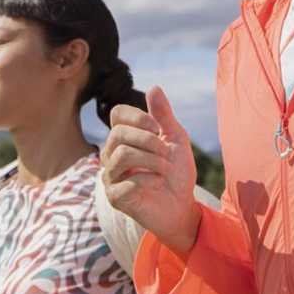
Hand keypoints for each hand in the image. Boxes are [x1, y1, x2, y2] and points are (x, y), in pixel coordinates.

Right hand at [101, 85, 200, 253]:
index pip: (117, 114)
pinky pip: (125, 182)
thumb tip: (154, 88)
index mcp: (125, 138)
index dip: (137, 117)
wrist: (182, 206)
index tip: (157, 128)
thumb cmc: (177, 173)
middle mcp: (112, 154)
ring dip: (152, 161)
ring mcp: (110, 176)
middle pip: (117, 134)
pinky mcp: (114, 197)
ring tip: (165, 170)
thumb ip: (163, 116)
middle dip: (148, 141)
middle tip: (166, 154)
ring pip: (121, 156)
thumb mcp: (176, 139)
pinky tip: (157, 185)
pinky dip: (148, 180)